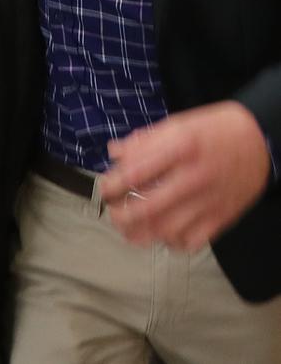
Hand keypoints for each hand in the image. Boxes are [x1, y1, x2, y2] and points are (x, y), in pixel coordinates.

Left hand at [99, 101, 269, 250]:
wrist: (261, 140)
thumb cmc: (215, 129)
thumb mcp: (178, 123)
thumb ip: (144, 140)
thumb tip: (114, 153)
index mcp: (179, 148)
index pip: (134, 173)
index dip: (111, 185)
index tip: (104, 188)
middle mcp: (193, 177)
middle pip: (146, 209)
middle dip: (120, 215)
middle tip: (113, 212)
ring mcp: (208, 202)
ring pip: (165, 231)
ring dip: (140, 234)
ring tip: (129, 228)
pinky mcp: (221, 219)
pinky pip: (190, 243)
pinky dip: (171, 243)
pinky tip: (163, 233)